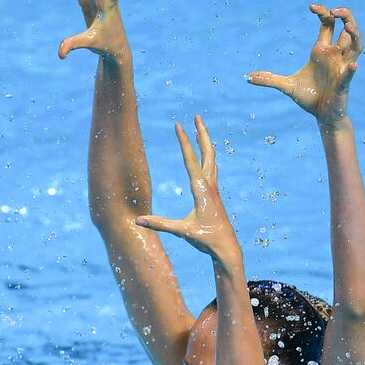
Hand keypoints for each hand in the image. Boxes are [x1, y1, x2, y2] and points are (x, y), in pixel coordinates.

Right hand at [135, 116, 241, 267]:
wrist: (226, 248)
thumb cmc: (206, 240)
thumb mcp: (182, 232)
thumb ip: (160, 224)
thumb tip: (137, 221)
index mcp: (201, 190)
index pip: (190, 160)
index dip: (184, 142)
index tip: (179, 125)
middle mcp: (210, 186)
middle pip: (207, 153)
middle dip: (201, 134)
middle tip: (197, 116)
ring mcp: (214, 190)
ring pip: (211, 160)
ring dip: (205, 143)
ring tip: (200, 129)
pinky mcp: (215, 195)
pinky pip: (212, 169)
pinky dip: (208, 157)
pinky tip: (205, 156)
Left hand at [247, 6, 361, 127]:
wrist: (322, 116)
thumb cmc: (309, 97)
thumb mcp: (286, 87)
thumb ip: (269, 80)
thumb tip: (247, 78)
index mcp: (322, 51)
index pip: (328, 24)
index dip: (324, 12)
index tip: (311, 7)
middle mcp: (335, 56)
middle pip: (347, 28)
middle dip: (345, 16)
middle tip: (335, 10)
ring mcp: (342, 68)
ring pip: (357, 45)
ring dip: (355, 34)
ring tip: (349, 27)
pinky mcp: (344, 83)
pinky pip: (350, 73)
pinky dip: (351, 70)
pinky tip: (353, 66)